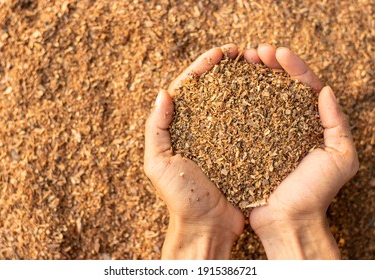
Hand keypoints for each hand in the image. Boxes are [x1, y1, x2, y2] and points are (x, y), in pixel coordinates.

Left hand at [144, 44, 245, 258]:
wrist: (207, 227)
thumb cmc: (181, 199)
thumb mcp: (159, 164)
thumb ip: (156, 129)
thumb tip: (163, 93)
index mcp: (179, 129)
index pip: (189, 89)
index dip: (202, 68)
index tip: (219, 53)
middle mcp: (202, 130)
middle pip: (212, 90)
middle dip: (223, 68)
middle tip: (239, 52)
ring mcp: (223, 139)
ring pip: (231, 102)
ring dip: (241, 81)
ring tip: (254, 65)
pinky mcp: (242, 150)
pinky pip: (249, 123)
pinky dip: (255, 106)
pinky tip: (266, 93)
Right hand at [247, 45, 358, 258]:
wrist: (288, 220)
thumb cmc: (316, 192)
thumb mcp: (341, 157)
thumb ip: (336, 124)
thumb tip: (326, 91)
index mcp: (311, 123)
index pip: (304, 86)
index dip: (292, 66)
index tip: (277, 52)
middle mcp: (287, 124)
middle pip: (278, 87)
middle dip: (268, 66)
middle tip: (254, 52)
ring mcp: (265, 133)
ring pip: (258, 98)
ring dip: (250, 77)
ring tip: (240, 62)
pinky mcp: (247, 144)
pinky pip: (241, 119)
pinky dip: (236, 102)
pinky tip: (226, 88)